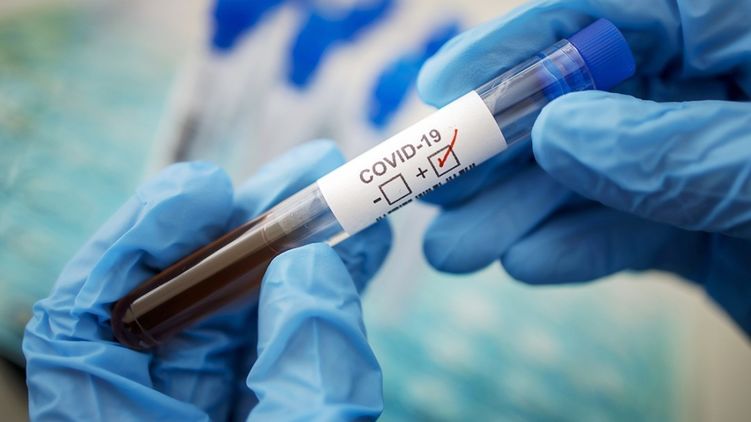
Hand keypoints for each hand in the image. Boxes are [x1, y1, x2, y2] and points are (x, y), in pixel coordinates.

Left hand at [23, 140, 390, 419]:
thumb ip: (303, 370)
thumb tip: (313, 264)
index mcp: (123, 421)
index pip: (81, 319)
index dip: (132, 241)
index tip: (206, 191)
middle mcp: (158, 404)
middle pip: (176, 298)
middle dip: (245, 227)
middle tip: (309, 175)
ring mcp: (210, 403)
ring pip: (241, 310)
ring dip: (298, 247)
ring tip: (351, 200)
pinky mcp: (257, 401)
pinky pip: (283, 337)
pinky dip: (323, 293)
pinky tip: (360, 252)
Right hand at [417, 0, 750, 331]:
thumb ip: (673, 151)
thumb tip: (557, 131)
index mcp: (744, 37)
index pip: (612, 15)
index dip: (518, 45)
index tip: (442, 85)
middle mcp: (718, 90)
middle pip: (585, 99)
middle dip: (502, 148)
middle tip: (431, 186)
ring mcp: (708, 162)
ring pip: (596, 174)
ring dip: (521, 213)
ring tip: (454, 250)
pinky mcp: (706, 228)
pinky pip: (630, 231)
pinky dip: (578, 249)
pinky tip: (526, 263)